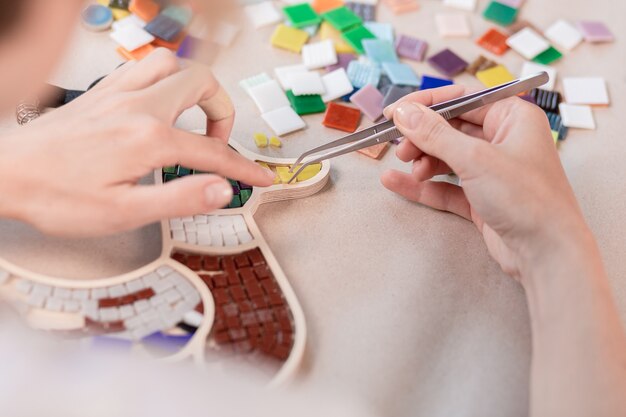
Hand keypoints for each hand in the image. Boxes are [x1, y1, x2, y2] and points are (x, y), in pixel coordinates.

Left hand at [0, 48, 274, 236]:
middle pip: (202, 85)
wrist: (7, 175)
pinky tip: (159, 104)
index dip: (244, 168)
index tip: (260, 177)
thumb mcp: (124, 213)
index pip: (213, 152)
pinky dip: (164, 79)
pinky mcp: (101, 93)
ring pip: (173, 64)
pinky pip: (143, 66)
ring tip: (196, 118)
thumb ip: (180, 198)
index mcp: (148, 138)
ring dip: (195, 88)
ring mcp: (117, 93)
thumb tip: (222, 190)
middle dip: (224, 114)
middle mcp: (136, 107)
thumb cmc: (56, 196)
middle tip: (221, 144)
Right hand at [381, 86, 590, 280]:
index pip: (461, 100)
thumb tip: (404, 112)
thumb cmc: (526, 198)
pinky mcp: (481, 199)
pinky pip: (445, 186)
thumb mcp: (475, 159)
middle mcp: (503, 141)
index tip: (394, 113)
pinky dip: (422, 185)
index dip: (425, 105)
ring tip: (411, 169)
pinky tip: (395, 182)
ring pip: (446, 158)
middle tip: (400, 148)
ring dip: (423, 161)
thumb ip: (435, 134)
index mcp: (513, 118)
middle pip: (451, 129)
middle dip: (422, 138)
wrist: (547, 253)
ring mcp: (492, 172)